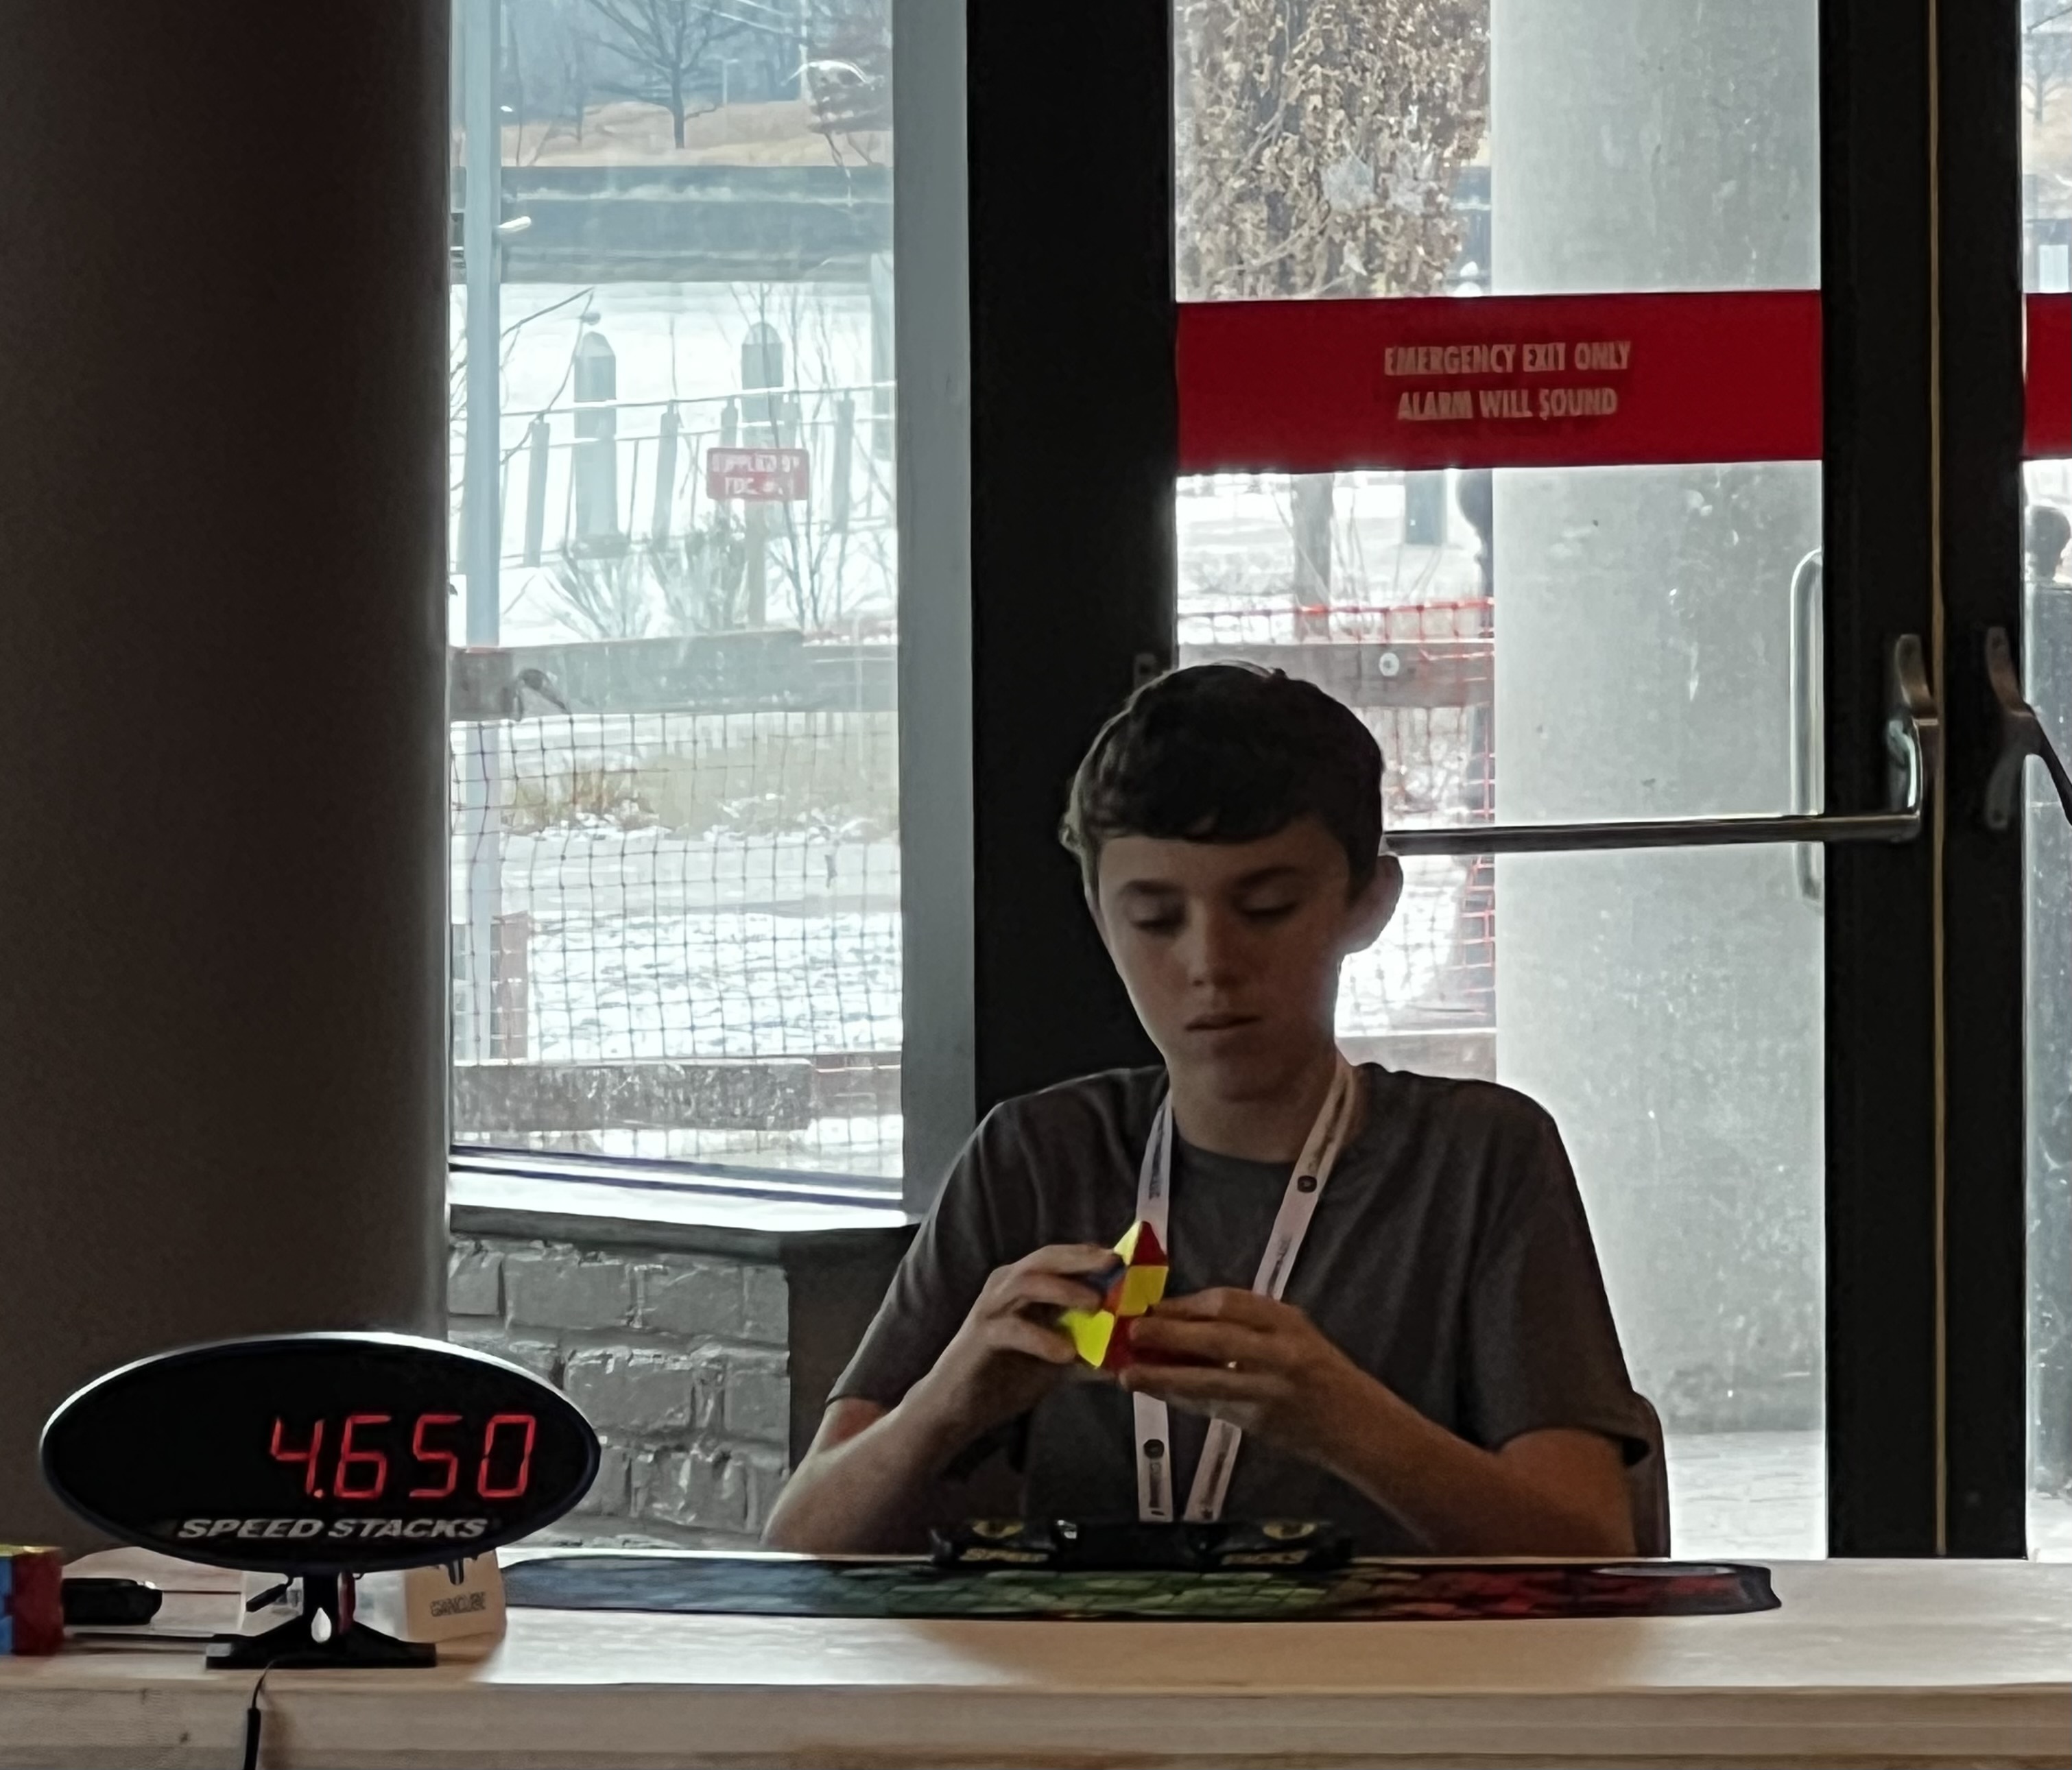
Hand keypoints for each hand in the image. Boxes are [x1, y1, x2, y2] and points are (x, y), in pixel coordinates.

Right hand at [906, 1244, 1116, 1447]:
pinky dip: (1042, 1338)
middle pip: (1045, 1260)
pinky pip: (1013, 1329)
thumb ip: (1088, 1355)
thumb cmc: (1005, 1378)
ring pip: (1027, 1284)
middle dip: (1081, 1259)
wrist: (958, 1407)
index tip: (1125, 1258)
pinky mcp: (981, 1335)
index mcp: (1022, 1285)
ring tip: (1095, 1303)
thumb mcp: (1055, 1364)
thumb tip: (1129, 1358)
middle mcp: (1005, 1287)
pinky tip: (1067, 1352)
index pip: (1059, 1259)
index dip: (1090, 1255)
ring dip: (1064, 1290)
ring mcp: (991, 1308)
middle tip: (1115, 1263)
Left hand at [1120, 1288, 1376, 1469]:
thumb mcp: (1295, 1334)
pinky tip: (1156, 1394)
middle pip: (1215, 1338)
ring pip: (1207, 1380)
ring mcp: (1269, 1391)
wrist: (1359, 1427)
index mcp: (1288, 1322)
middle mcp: (1280, 1353)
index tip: (1155, 1306)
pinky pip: (1211, 1406)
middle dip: (1169, 1335)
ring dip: (1163, 1376)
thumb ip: (1250, 1326)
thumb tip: (1184, 1320)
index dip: (1187, 1305)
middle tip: (1132, 1332)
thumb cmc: (1323, 1373)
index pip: (1230, 1304)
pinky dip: (1181, 1398)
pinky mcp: (1259, 1423)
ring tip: (1127, 1374)